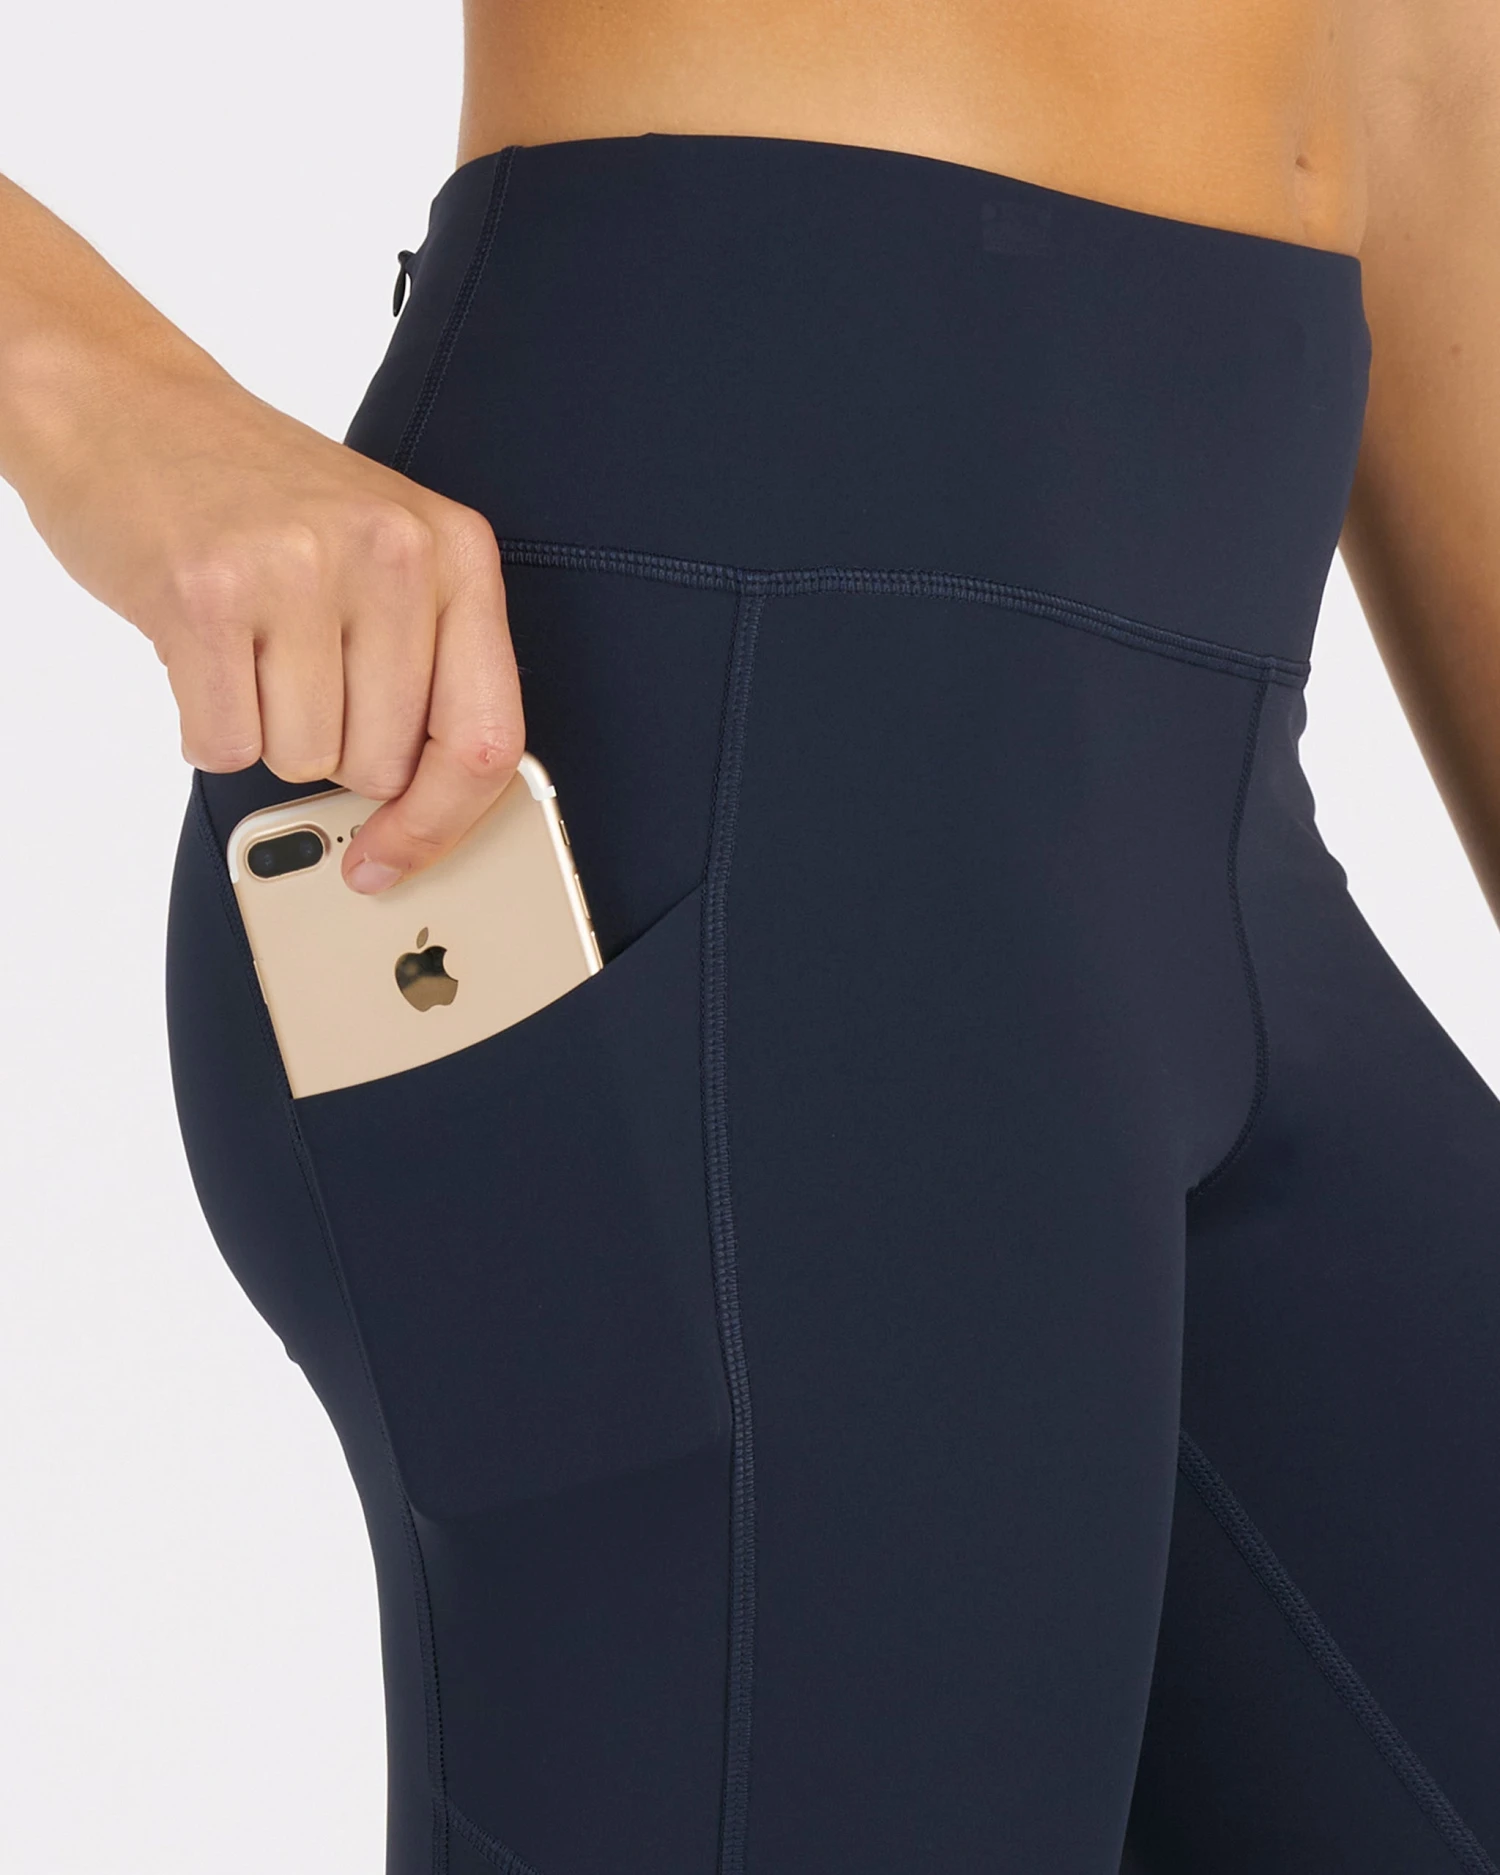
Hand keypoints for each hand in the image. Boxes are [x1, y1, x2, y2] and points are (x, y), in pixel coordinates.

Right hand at [29, 362, 522, 891]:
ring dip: (263, 730)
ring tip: (249, 643)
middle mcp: (392, 553)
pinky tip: (202, 651)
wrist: (126, 404)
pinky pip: (223, 745)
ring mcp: (299, 569)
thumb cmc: (260, 501)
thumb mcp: (383, 556)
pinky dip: (204, 723)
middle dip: (329, 748)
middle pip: (382, 765)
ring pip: (302, 761)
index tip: (396, 858)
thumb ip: (426, 671)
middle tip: (294, 668)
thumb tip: (422, 821)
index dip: (442, 824)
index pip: (487, 738)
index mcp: (458, 551)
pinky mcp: (207, 594)